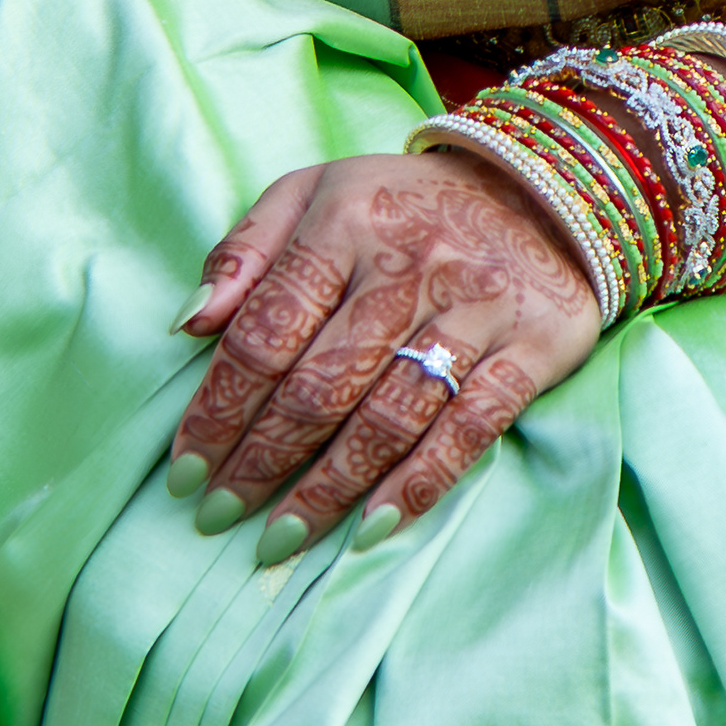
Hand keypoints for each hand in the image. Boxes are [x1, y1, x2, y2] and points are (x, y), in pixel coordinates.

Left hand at [168, 144, 599, 553]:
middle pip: (321, 384)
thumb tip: (189, 322)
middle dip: (261, 460)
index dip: (219, 407)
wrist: (540, 187)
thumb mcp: (312, 191)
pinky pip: (469, 429)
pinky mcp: (532, 346)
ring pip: (388, 417)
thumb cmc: (399, 206)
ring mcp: (475, 307)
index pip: (267, 331)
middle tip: (216, 514)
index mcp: (344, 219)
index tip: (184, 468)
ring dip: (327, 488)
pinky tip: (371, 528)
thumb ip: (244, 250)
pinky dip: (419, 484)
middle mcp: (409, 263)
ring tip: (279, 538)